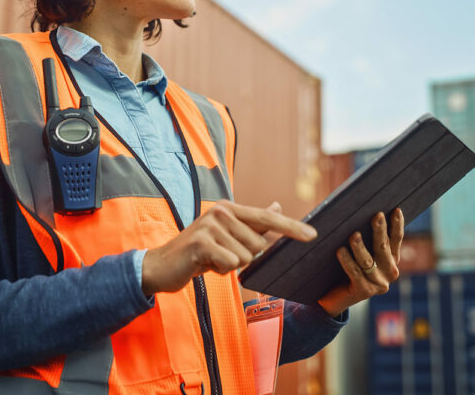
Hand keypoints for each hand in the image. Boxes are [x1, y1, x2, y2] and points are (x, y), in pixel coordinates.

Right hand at [141, 201, 316, 295]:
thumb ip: (252, 222)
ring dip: (230, 265)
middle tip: (220, 256)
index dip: (291, 227)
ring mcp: (210, 226)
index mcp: (230, 209)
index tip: (313, 235)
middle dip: (244, 257)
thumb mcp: (226, 235)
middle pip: (258, 245)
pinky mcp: (202, 243)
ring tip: (210, 260)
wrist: (161, 265)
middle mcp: (221, 212)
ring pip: (245, 257)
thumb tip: (277, 205)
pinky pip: (230, 264)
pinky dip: (220, 271)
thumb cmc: (198, 252)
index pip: (267, 217)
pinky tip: (203, 266)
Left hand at [317, 208, 403, 316]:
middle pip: (383, 247)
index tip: (396, 209)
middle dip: (380, 231)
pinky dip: (347, 261)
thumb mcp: (359, 251)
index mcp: (391, 259)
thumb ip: (365, 237)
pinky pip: (355, 273)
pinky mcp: (364, 292)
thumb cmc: (346, 267)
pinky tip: (340, 251)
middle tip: (377, 215)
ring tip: (353, 235)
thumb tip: (359, 212)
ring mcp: (379, 284)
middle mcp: (390, 272)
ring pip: (368, 261)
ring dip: (360, 247)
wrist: (334, 297)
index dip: (397, 224)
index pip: (396, 239)